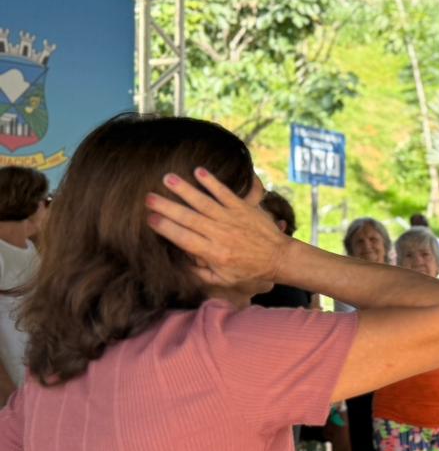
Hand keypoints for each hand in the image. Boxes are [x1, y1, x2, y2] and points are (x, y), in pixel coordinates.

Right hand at [147, 169, 290, 287]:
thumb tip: (180, 266)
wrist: (279, 257)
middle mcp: (221, 234)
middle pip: (189, 218)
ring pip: (204, 202)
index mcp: (214, 253)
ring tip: (167, 178)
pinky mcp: (243, 208)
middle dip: (168, 207)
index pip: (185, 239)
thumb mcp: (224, 280)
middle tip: (148, 197)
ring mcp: (232, 219)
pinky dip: (212, 182)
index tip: (150, 219)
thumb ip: (201, 274)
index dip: (166, 229)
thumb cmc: (250, 270)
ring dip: (185, 189)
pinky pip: (225, 193)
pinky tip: (198, 171)